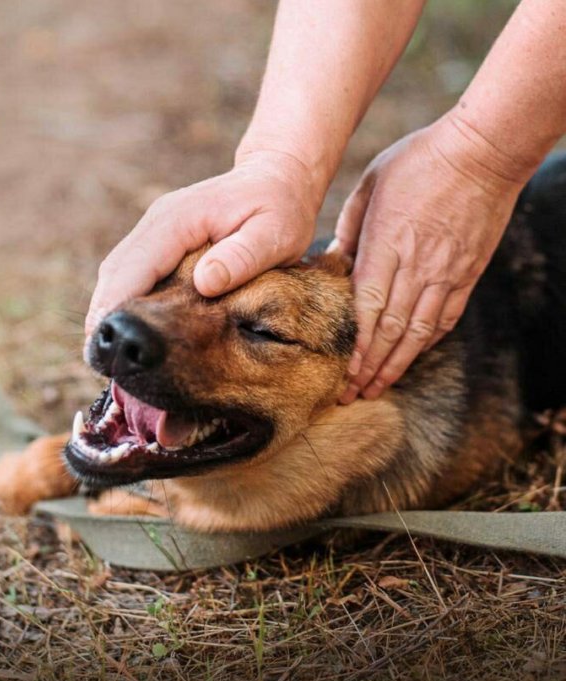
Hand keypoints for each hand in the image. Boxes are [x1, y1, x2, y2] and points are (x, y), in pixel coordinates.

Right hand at [84, 150, 320, 337]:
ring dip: (109, 307)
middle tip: (98, 361)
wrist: (277, 177)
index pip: (134, 266)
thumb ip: (242, 257)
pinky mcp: (161, 238)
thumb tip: (204, 284)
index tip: (102, 342)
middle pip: (116, 271)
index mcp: (180, 220)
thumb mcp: (274, 233)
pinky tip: (129, 328)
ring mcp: (157, 228)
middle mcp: (159, 221)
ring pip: (119, 271)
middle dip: (103, 313)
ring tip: (107, 352)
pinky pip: (132, 270)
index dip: (114, 305)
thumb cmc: (280, 208)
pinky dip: (124, 298)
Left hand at [337, 113, 525, 403]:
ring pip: (419, 334)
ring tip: (377, 388)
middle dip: (369, 369)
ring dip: (396, 366)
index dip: (356, 350)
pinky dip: (427, 343)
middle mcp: (416, 268)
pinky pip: (446, 318)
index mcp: (386, 247)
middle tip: (352, 395)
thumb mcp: (370, 186)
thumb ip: (350, 229)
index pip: (367, 312)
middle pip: (390, 333)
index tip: (342, 375)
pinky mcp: (467, 273)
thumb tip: (333, 261)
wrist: (483, 149)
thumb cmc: (420, 160)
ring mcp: (446, 274)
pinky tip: (412, 357)